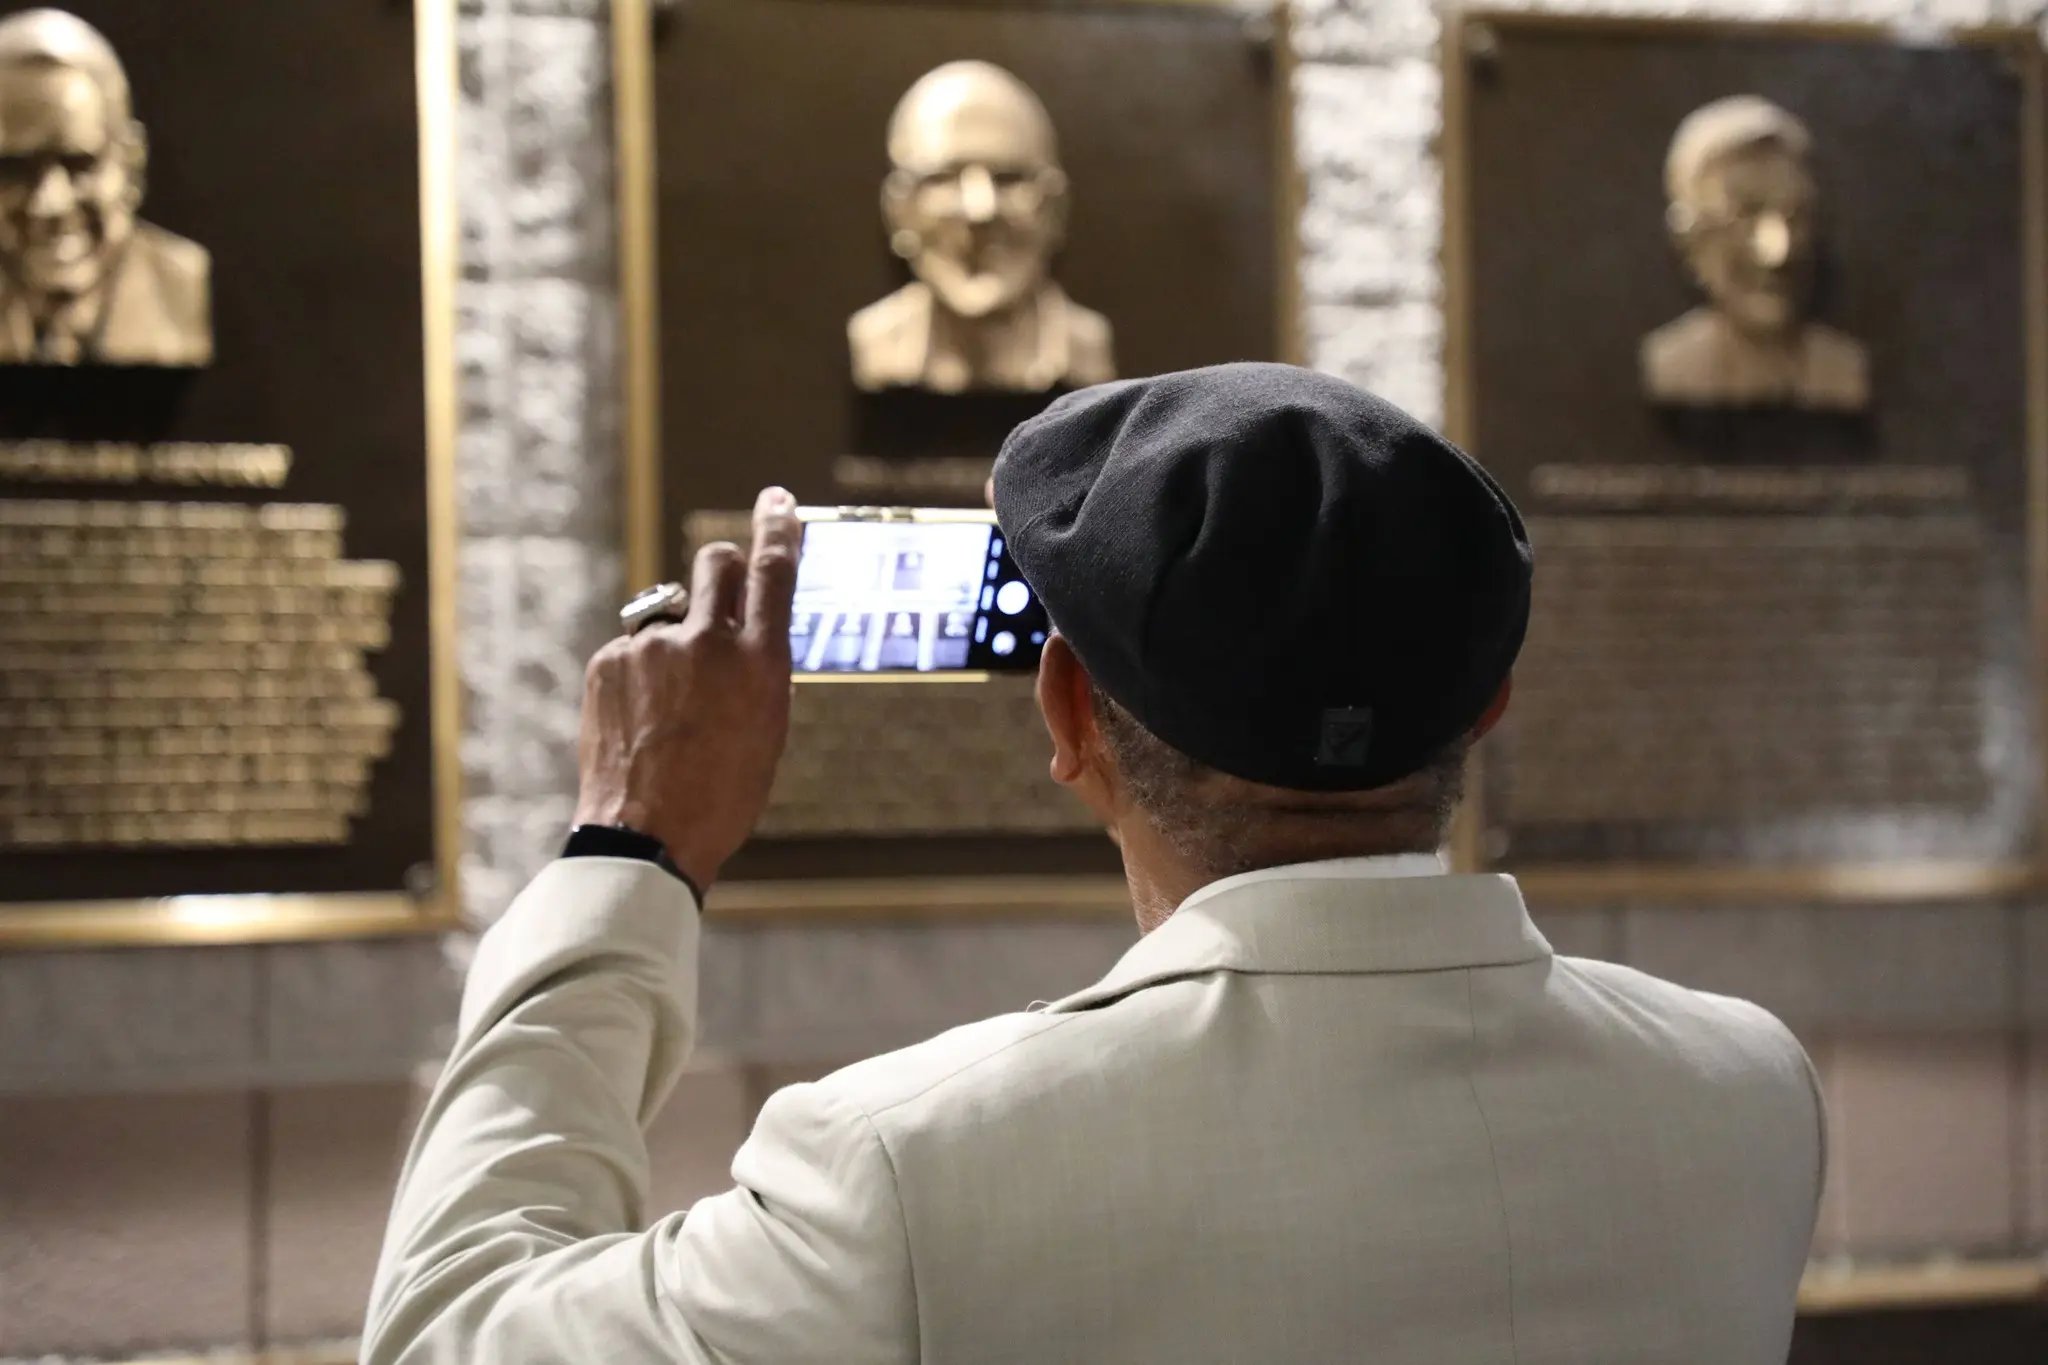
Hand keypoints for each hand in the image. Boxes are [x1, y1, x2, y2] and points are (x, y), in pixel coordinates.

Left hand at [574, 487, 799, 891]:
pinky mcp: (609, 660)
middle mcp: (708, 641)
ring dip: (675, 645)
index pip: (775, 572)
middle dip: (723, 566)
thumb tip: (740, 638)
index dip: (779, 529)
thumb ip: (755, 671)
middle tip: (722, 585)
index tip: (777, 502)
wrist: (647, 834)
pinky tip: (640, 722)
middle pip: (716, 562)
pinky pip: (632, 651)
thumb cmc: (720, 796)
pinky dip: (638, 676)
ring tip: (668, 708)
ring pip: (670, 617)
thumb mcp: (765, 730)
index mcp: (761, 662)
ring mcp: (653, 647)